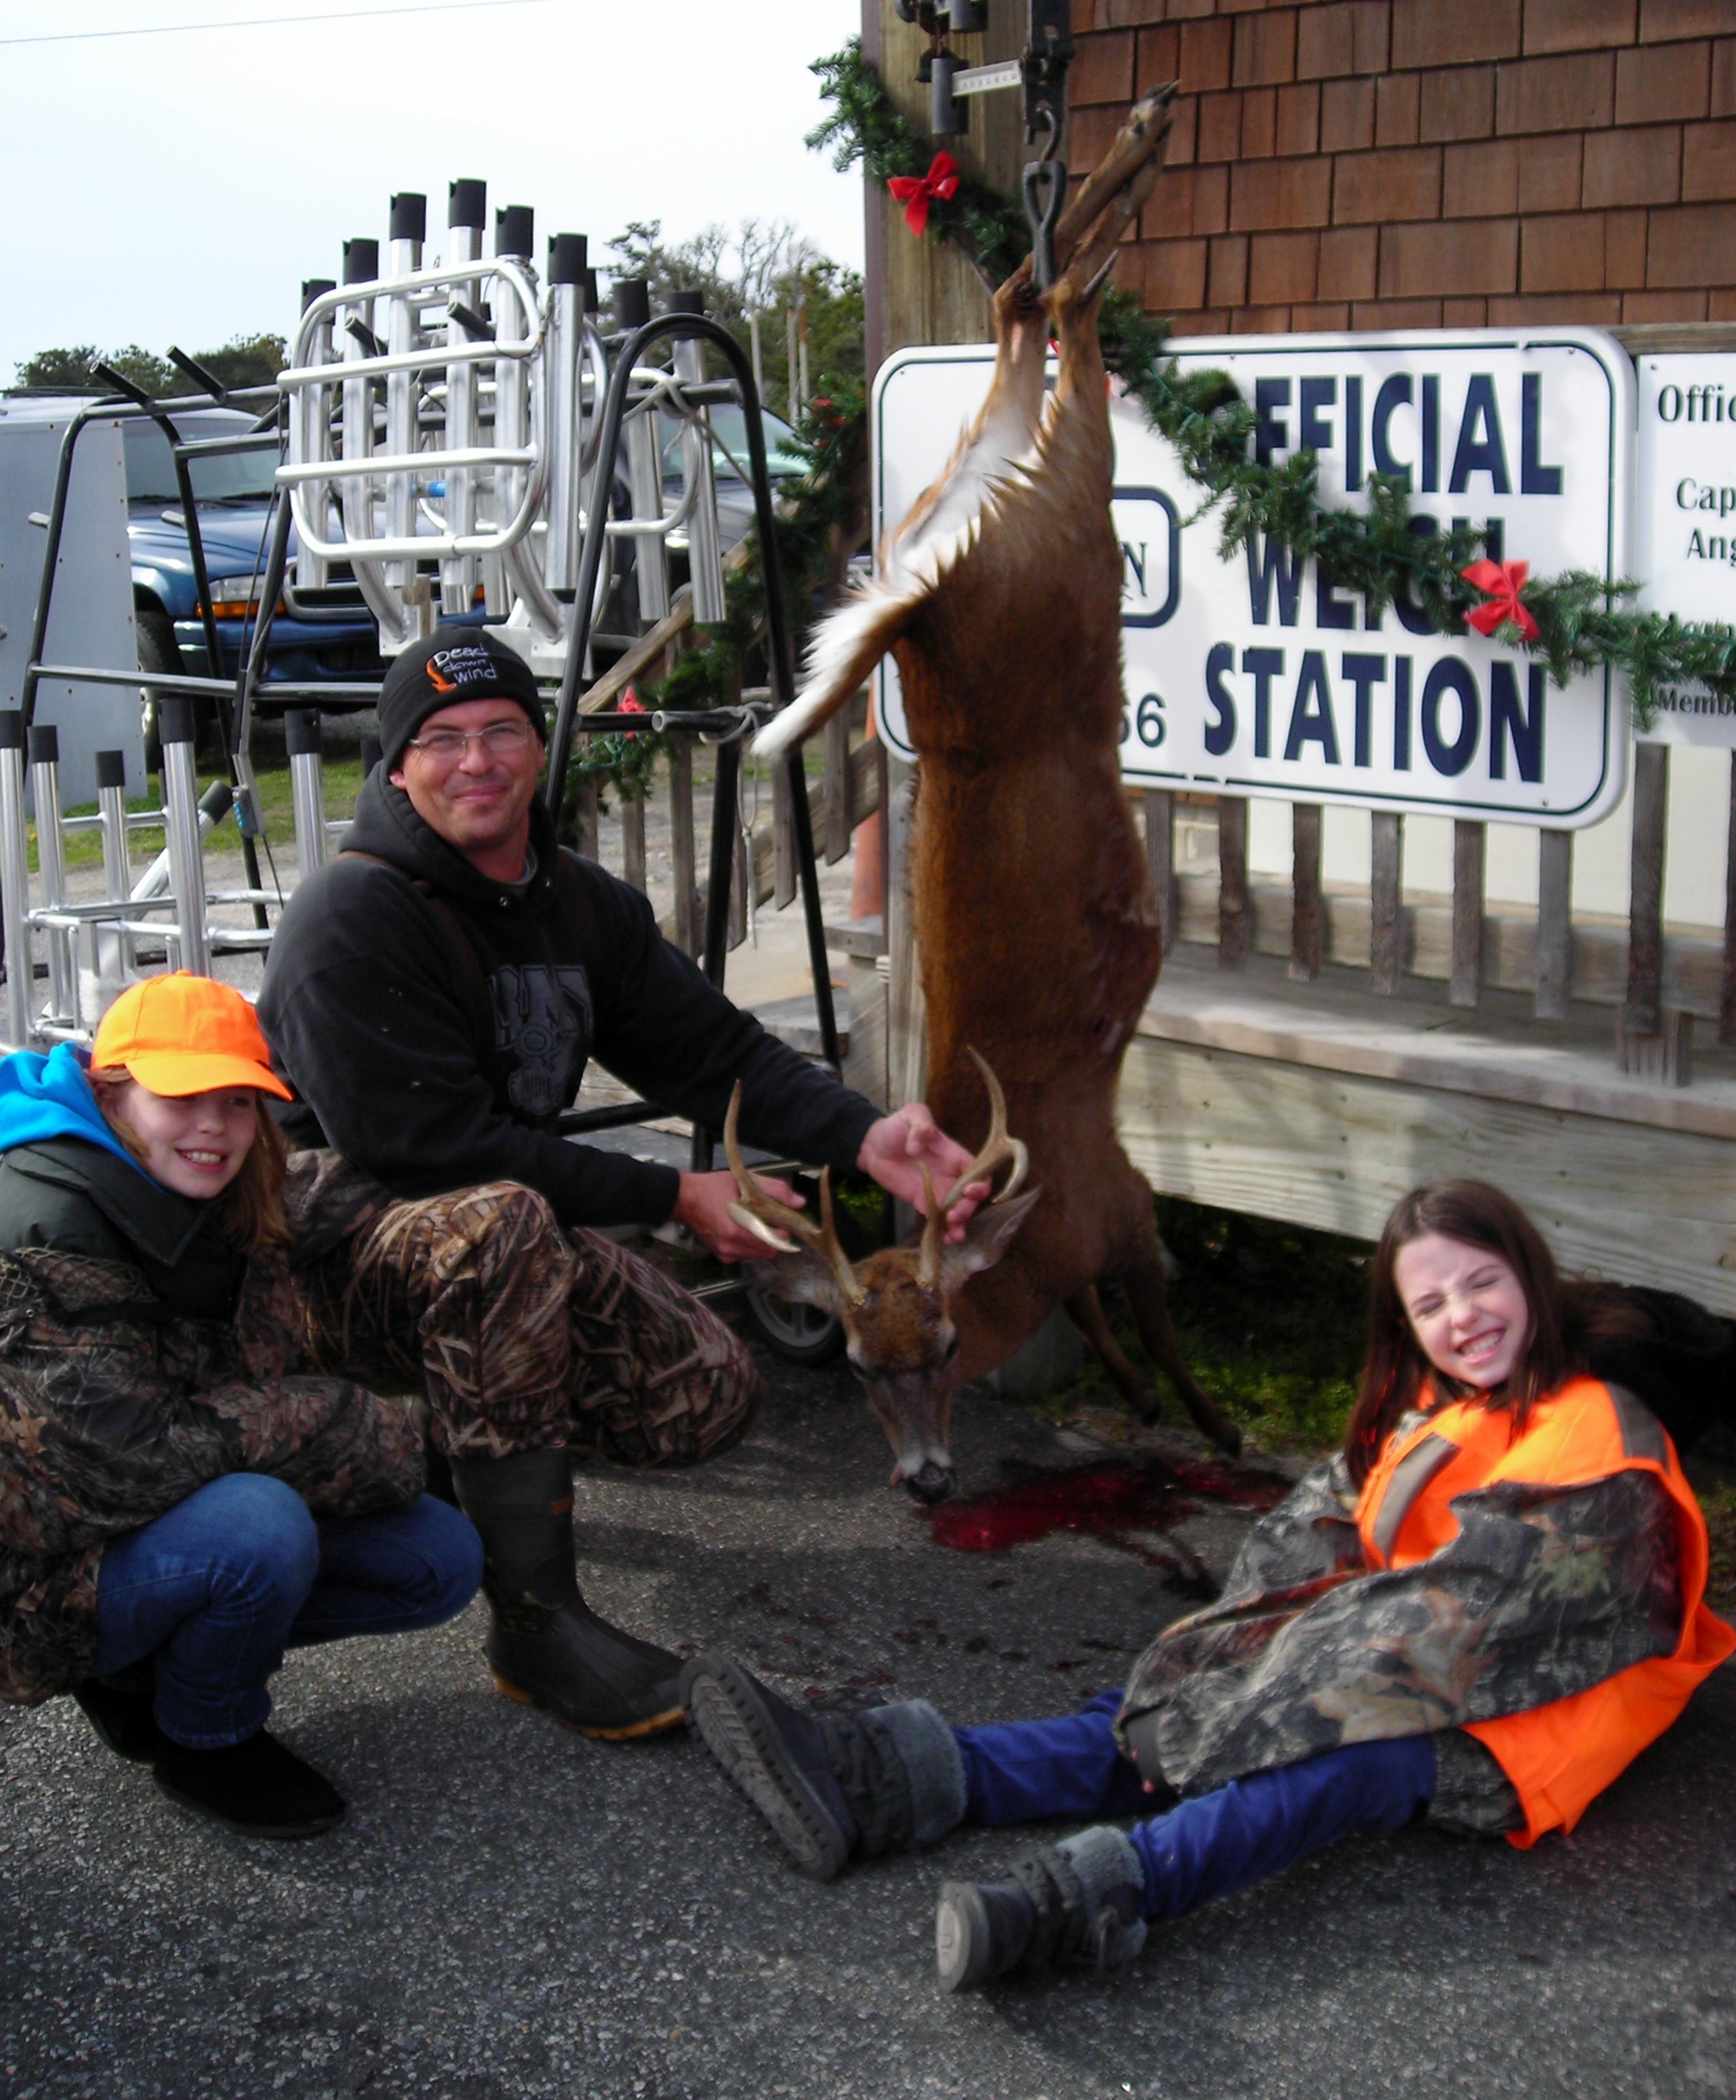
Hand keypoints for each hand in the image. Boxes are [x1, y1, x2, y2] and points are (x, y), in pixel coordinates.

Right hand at [674, 1169, 804, 1262]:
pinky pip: (746, 1256)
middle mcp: (732, 1246)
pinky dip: (749, 1246)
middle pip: (769, 1251)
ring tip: (754, 1224)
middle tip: (770, 1222)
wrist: (684, 1199)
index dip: (784, 1231)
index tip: (782, 1221)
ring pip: (759, 1255)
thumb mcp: (745, 1182)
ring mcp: (726, 1253)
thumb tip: (800, 1202)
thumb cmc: (714, 1188)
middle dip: (774, 1238)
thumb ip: (775, 1190)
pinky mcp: (722, 1257)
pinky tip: (742, 1231)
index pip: (775, 1241)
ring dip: (762, 1243)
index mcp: (738, 1228)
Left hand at [855, 1104, 987, 1243]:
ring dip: (959, 1224)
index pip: (978, 1171)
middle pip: (970, 1196)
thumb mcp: (911, 1114)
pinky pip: (937, 1218)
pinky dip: (942, 1230)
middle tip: (955, 1216)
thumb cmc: (896, 1127)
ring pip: (956, 1211)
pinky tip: (944, 1240)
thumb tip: (918, 1144)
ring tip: (954, 1236)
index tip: (970, 1191)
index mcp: (954, 1155)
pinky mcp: (921, 1202)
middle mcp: (950, 1175)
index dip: (980, 1183)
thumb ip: (921, 1124)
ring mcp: (937, 1190)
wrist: (871, 1145)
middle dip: (967, 1208)